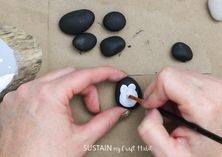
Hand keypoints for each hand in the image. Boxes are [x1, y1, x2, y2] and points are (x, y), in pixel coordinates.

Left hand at [0, 66, 128, 156]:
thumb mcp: (81, 139)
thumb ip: (104, 121)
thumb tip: (117, 111)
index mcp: (49, 95)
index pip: (85, 75)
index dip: (105, 73)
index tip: (116, 74)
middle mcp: (31, 90)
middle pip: (71, 75)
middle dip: (88, 88)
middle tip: (94, 107)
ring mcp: (20, 94)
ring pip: (54, 78)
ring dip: (70, 90)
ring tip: (75, 111)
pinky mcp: (13, 101)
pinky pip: (39, 87)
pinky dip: (53, 93)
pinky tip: (57, 109)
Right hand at [138, 67, 221, 156]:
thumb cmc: (205, 156)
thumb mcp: (170, 153)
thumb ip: (150, 131)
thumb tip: (150, 111)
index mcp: (205, 106)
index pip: (168, 78)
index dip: (153, 92)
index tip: (151, 106)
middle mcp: (214, 90)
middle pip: (171, 74)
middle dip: (159, 93)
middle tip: (159, 110)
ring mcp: (217, 86)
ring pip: (177, 74)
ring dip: (168, 92)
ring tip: (171, 111)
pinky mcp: (215, 85)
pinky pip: (186, 78)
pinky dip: (177, 91)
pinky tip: (180, 106)